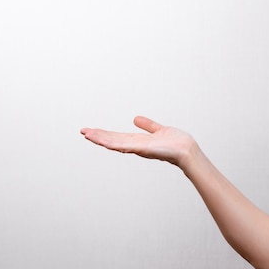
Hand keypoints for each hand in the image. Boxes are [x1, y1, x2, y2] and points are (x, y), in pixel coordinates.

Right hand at [80, 116, 197, 167]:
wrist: (186, 150)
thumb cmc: (177, 143)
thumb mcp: (159, 130)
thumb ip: (148, 125)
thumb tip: (136, 118)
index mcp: (139, 141)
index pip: (118, 137)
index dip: (105, 134)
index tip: (92, 130)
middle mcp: (136, 146)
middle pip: (113, 140)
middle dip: (98, 136)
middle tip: (82, 131)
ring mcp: (137, 148)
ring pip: (114, 143)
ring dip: (100, 138)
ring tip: (85, 134)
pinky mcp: (141, 149)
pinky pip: (123, 145)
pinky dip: (111, 143)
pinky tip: (100, 139)